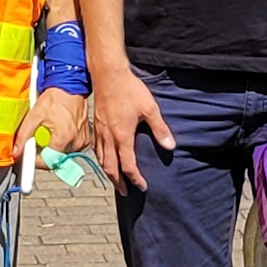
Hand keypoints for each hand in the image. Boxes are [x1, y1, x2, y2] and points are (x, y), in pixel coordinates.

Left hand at [17, 86, 87, 159]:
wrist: (70, 87)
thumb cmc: (55, 98)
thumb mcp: (34, 115)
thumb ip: (23, 135)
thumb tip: (16, 150)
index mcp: (64, 137)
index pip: (48, 161)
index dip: (37, 159)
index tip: (32, 154)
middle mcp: (76, 142)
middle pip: (56, 158)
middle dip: (46, 150)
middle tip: (43, 135)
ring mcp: (82, 141)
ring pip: (63, 154)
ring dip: (55, 146)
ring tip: (53, 129)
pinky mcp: (86, 139)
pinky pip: (72, 147)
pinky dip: (65, 142)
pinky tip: (61, 129)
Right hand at [92, 63, 171, 190]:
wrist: (108, 74)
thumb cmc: (129, 89)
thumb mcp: (149, 108)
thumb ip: (160, 129)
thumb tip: (170, 145)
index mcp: (122, 136)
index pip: (128, 165)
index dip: (135, 178)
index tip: (142, 186)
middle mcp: (108, 137)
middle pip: (110, 168)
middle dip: (118, 183)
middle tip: (125, 192)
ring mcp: (100, 131)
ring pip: (101, 160)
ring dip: (108, 173)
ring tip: (114, 181)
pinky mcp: (96, 125)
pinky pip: (96, 149)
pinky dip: (100, 159)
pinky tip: (104, 160)